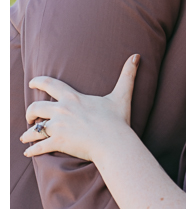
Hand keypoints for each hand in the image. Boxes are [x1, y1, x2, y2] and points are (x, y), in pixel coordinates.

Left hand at [20, 54, 139, 161]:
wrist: (113, 142)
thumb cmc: (117, 120)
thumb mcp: (122, 95)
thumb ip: (127, 75)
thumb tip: (137, 55)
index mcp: (73, 98)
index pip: (50, 85)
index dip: (38, 82)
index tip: (32, 82)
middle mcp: (62, 110)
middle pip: (36, 107)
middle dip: (29, 112)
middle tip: (29, 116)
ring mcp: (58, 127)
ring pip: (34, 129)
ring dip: (28, 133)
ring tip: (25, 137)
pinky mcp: (58, 142)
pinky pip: (39, 146)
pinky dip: (32, 150)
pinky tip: (28, 153)